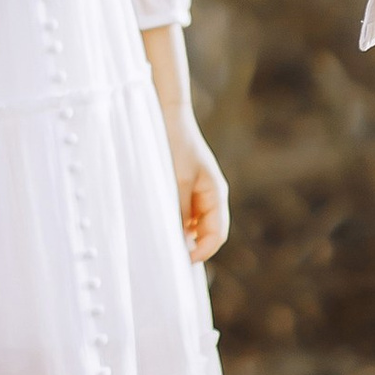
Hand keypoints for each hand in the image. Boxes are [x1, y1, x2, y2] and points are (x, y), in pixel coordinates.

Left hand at [168, 108, 229, 264]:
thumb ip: (180, 212)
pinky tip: (157, 221)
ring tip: (159, 236)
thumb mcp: (176, 181)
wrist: (166, 115)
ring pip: (193, 226)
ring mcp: (196, 193)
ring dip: (180, 234)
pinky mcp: (183, 189)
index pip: (216, 235)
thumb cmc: (174, 145)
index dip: (202, 251)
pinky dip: (173, 221)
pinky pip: (182, 214)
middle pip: (206, 234)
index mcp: (216, 194)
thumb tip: (180, 242)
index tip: (180, 258)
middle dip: (190, 245)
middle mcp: (209, 196)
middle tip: (166, 253)